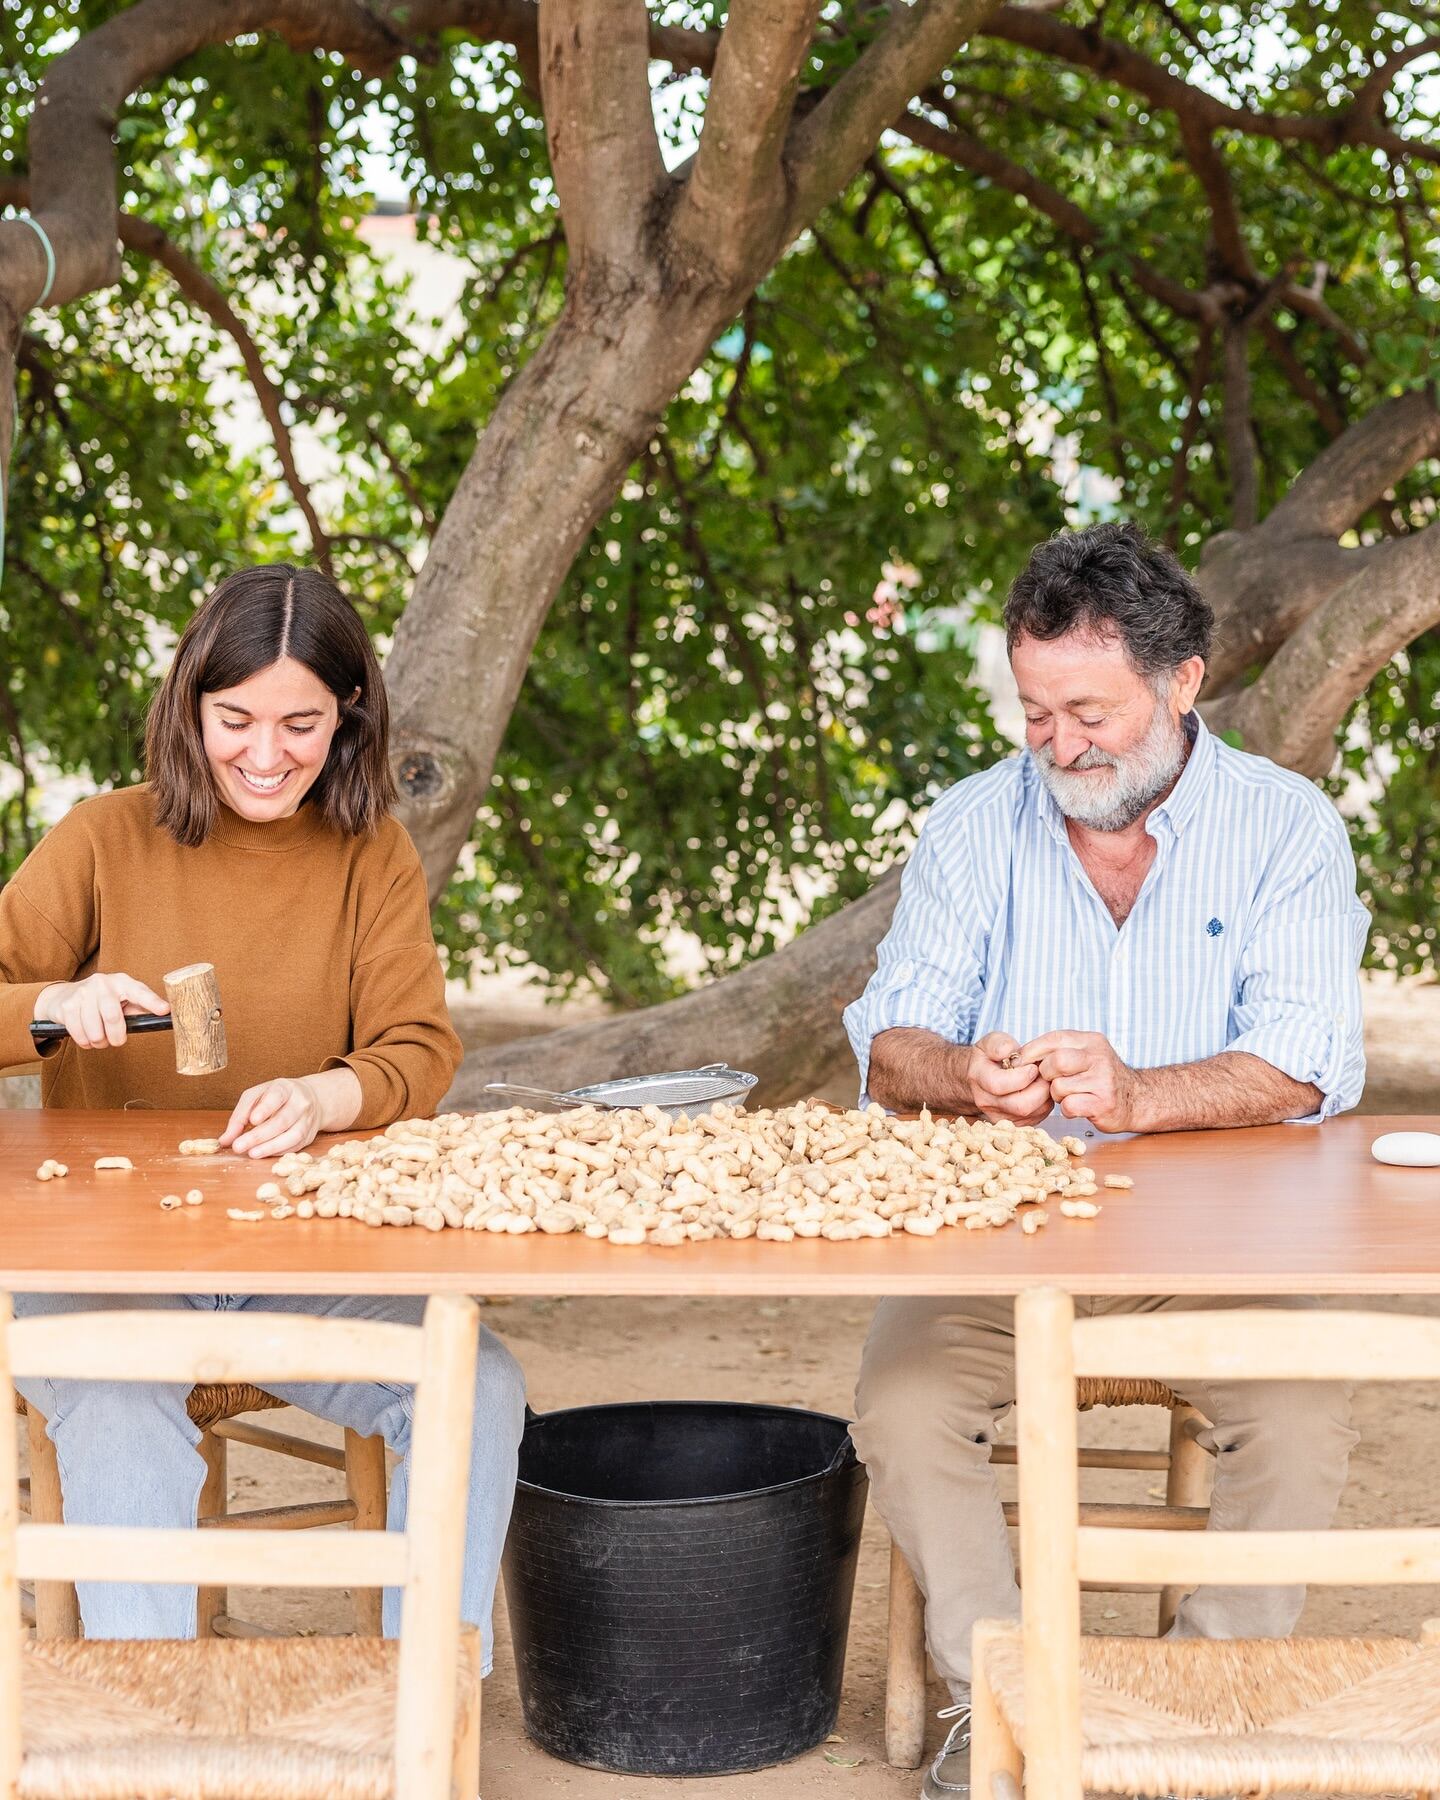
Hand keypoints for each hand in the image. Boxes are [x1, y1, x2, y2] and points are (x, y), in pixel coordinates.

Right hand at [32, 973, 169, 1049]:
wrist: (63, 996)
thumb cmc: (102, 1001)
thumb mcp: (122, 1001)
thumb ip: (139, 1009)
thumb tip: (162, 1018)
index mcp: (122, 982)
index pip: (140, 992)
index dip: (152, 1002)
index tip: (165, 1010)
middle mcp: (103, 983)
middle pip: (113, 1017)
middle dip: (116, 1037)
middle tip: (116, 1041)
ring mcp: (83, 992)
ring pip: (94, 1030)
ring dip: (99, 1042)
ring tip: (100, 1039)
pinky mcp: (67, 1005)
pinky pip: (79, 1033)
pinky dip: (85, 1042)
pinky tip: (87, 1038)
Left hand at [220, 1077, 323, 1158]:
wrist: (311, 1099)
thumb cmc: (276, 1098)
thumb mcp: (256, 1096)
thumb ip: (240, 1116)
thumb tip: (225, 1140)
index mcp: (286, 1088)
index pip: (277, 1096)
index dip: (266, 1108)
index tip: (253, 1120)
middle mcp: (300, 1103)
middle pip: (282, 1120)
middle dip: (259, 1135)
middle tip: (238, 1146)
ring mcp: (307, 1120)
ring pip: (292, 1136)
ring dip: (270, 1147)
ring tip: (251, 1153)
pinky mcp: (309, 1136)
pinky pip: (295, 1146)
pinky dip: (278, 1152)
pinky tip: (263, 1154)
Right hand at [966, 1032, 1051, 1126]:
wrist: (980, 1078)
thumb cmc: (989, 1058)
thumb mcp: (991, 1042)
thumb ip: (1000, 1043)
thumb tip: (1009, 1052)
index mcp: (979, 1078)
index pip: (999, 1085)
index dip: (1022, 1076)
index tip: (1033, 1066)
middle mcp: (986, 1102)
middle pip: (1019, 1106)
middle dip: (1040, 1089)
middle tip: (1045, 1075)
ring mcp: (999, 1116)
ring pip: (1031, 1114)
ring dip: (1045, 1097)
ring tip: (1043, 1081)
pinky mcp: (1013, 1124)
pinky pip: (1037, 1118)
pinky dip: (1044, 1104)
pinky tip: (1040, 1091)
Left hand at [1019, 1031, 1142, 1132]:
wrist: (1137, 1099)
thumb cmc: (1101, 1077)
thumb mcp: (1085, 1055)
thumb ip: (1059, 1051)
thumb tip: (1019, 1057)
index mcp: (1091, 1041)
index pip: (1054, 1038)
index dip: (1032, 1050)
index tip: (1020, 1062)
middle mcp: (1099, 1057)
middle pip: (1055, 1062)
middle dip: (1046, 1074)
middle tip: (1053, 1081)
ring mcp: (1103, 1080)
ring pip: (1059, 1086)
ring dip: (1058, 1094)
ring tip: (1071, 1094)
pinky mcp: (1104, 1103)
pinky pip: (1069, 1106)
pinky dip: (1068, 1109)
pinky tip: (1079, 1105)